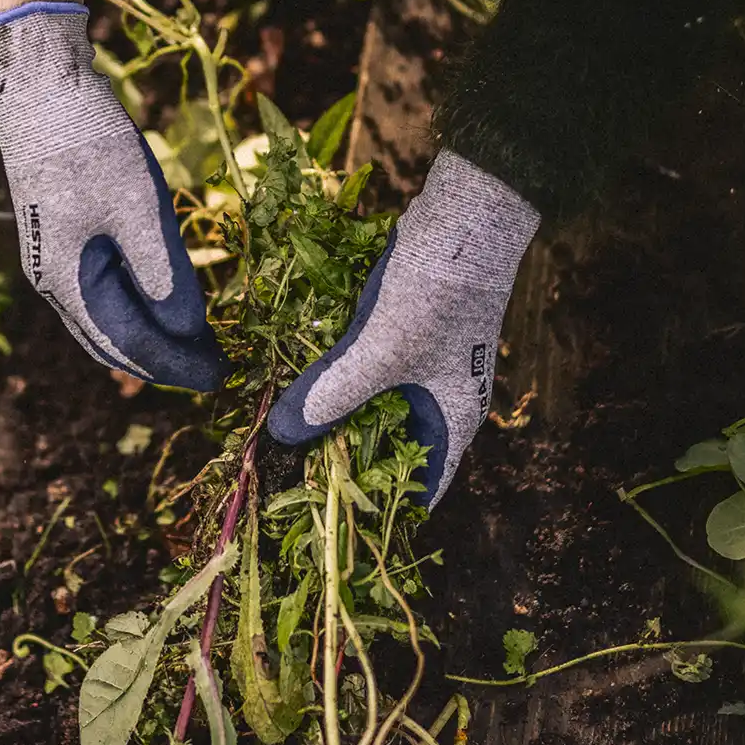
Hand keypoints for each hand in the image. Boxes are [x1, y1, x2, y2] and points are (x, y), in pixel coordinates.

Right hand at [0, 0, 227, 389]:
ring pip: (102, 320)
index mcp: (66, 281)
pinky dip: (133, 307)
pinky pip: (98, 292)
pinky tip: (160, 300)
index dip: (176, 364)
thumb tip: (188, 330)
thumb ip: (163, 274)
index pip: (128, 345)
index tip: (220, 377)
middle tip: (213, 369)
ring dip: (148, 335)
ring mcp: (51, 257)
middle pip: (110, 343)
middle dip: (163, 359)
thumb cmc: (88, 141)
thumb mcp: (137, 206)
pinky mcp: (60, 234)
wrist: (40, 83)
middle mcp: (51, 281)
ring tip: (194, 342)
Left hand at [267, 150, 538, 503]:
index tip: (333, 526)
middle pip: (393, 448)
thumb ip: (331, 395)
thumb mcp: (378, 352)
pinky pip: (370, 371)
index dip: (381, 509)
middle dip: (346, 461)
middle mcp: (443, 398)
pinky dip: (341, 379)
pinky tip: (303, 381)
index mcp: (453, 418)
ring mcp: (426, 364)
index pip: (422, 487)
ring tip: (288, 436)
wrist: (464, 218)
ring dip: (338, 417)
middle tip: (292, 478)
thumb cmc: (435, 293)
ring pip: (377, 407)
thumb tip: (280, 435)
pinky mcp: (409, 332)